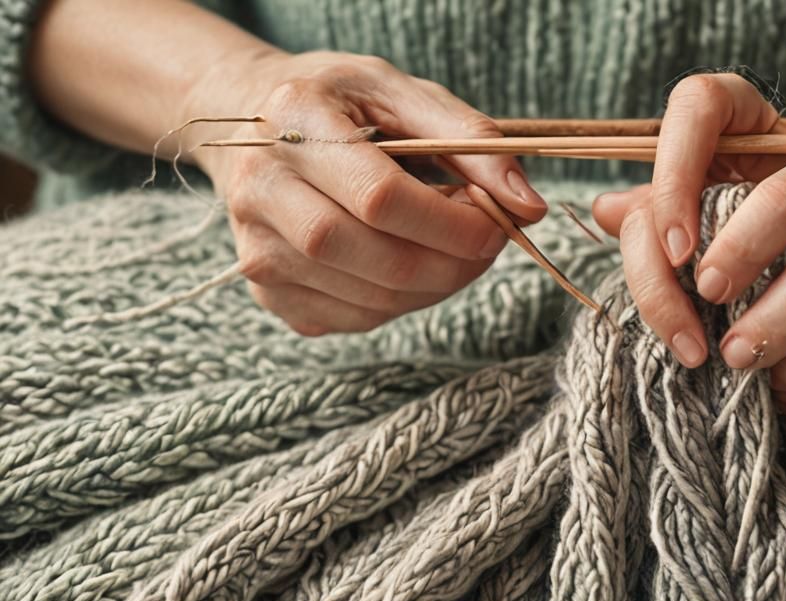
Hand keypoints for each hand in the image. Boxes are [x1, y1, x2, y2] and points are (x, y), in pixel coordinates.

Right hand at [189, 51, 548, 334]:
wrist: (254, 123)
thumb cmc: (344, 105)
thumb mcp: (406, 94)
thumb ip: (473, 141)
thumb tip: (529, 207)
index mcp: (295, 119)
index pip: (380, 196)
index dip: (450, 224)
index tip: (497, 225)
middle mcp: (262, 186)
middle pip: (372, 256)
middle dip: (449, 266)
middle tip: (485, 248)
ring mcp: (256, 245)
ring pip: (366, 299)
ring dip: (432, 289)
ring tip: (452, 254)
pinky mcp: (267, 290)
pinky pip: (352, 319)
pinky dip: (399, 305)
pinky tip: (408, 268)